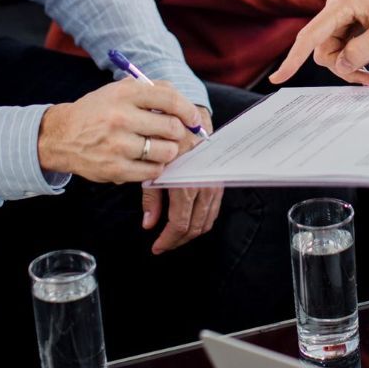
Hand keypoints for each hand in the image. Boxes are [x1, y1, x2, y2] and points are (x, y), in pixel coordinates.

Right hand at [37, 79, 203, 182]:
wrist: (61, 136)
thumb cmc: (97, 111)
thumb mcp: (119, 90)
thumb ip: (151, 90)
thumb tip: (184, 103)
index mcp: (124, 93)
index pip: (169, 99)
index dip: (187, 110)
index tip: (193, 118)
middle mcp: (121, 117)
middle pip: (171, 128)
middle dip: (178, 133)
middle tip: (175, 135)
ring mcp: (117, 145)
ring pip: (165, 152)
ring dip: (168, 151)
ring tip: (160, 148)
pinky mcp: (115, 168)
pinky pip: (152, 171)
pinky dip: (156, 167)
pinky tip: (148, 160)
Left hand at [140, 109, 220, 252]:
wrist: (190, 120)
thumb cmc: (167, 141)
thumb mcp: (154, 168)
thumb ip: (151, 199)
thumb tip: (149, 225)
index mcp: (187, 186)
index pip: (180, 224)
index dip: (168, 240)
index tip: (157, 247)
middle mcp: (204, 188)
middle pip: (195, 227)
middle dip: (178, 240)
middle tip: (163, 245)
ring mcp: (214, 186)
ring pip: (206, 221)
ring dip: (190, 232)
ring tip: (174, 236)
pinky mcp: (219, 182)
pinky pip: (213, 210)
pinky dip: (201, 220)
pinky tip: (189, 221)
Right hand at [269, 0, 368, 85]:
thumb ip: (361, 51)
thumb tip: (340, 65)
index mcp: (341, 5)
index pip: (309, 37)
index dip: (292, 60)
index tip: (277, 79)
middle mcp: (338, 9)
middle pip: (323, 50)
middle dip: (341, 68)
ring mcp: (345, 16)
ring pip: (334, 51)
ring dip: (351, 64)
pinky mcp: (353, 21)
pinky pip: (345, 46)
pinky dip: (357, 56)